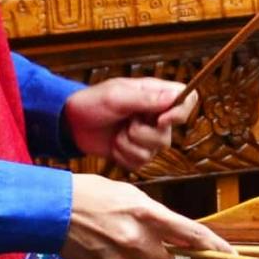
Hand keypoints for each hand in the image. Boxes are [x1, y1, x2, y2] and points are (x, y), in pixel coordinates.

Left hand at [62, 78, 197, 170]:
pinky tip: (113, 144)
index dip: (181, 112)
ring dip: (129, 145)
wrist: (71, 124)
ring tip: (116, 133)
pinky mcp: (136, 154)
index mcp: (156, 95)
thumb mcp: (117, 96)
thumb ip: (146, 98)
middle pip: (168, 135)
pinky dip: (123, 156)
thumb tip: (174, 97)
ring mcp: (147, 137)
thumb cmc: (92, 102)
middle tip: (125, 122)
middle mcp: (156, 117)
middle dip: (142, 134)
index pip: (187, 100)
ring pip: (154, 152)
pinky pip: (140, 163)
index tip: (161, 120)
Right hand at [62, 175, 230, 258]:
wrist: (53, 208)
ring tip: (110, 236)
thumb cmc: (92, 195)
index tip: (231, 255)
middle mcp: (137, 239)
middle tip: (140, 239)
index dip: (214, 246)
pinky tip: (98, 247)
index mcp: (147, 213)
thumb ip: (157, 217)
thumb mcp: (130, 195)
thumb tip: (178, 236)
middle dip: (160, 255)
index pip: (191, 233)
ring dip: (133, 257)